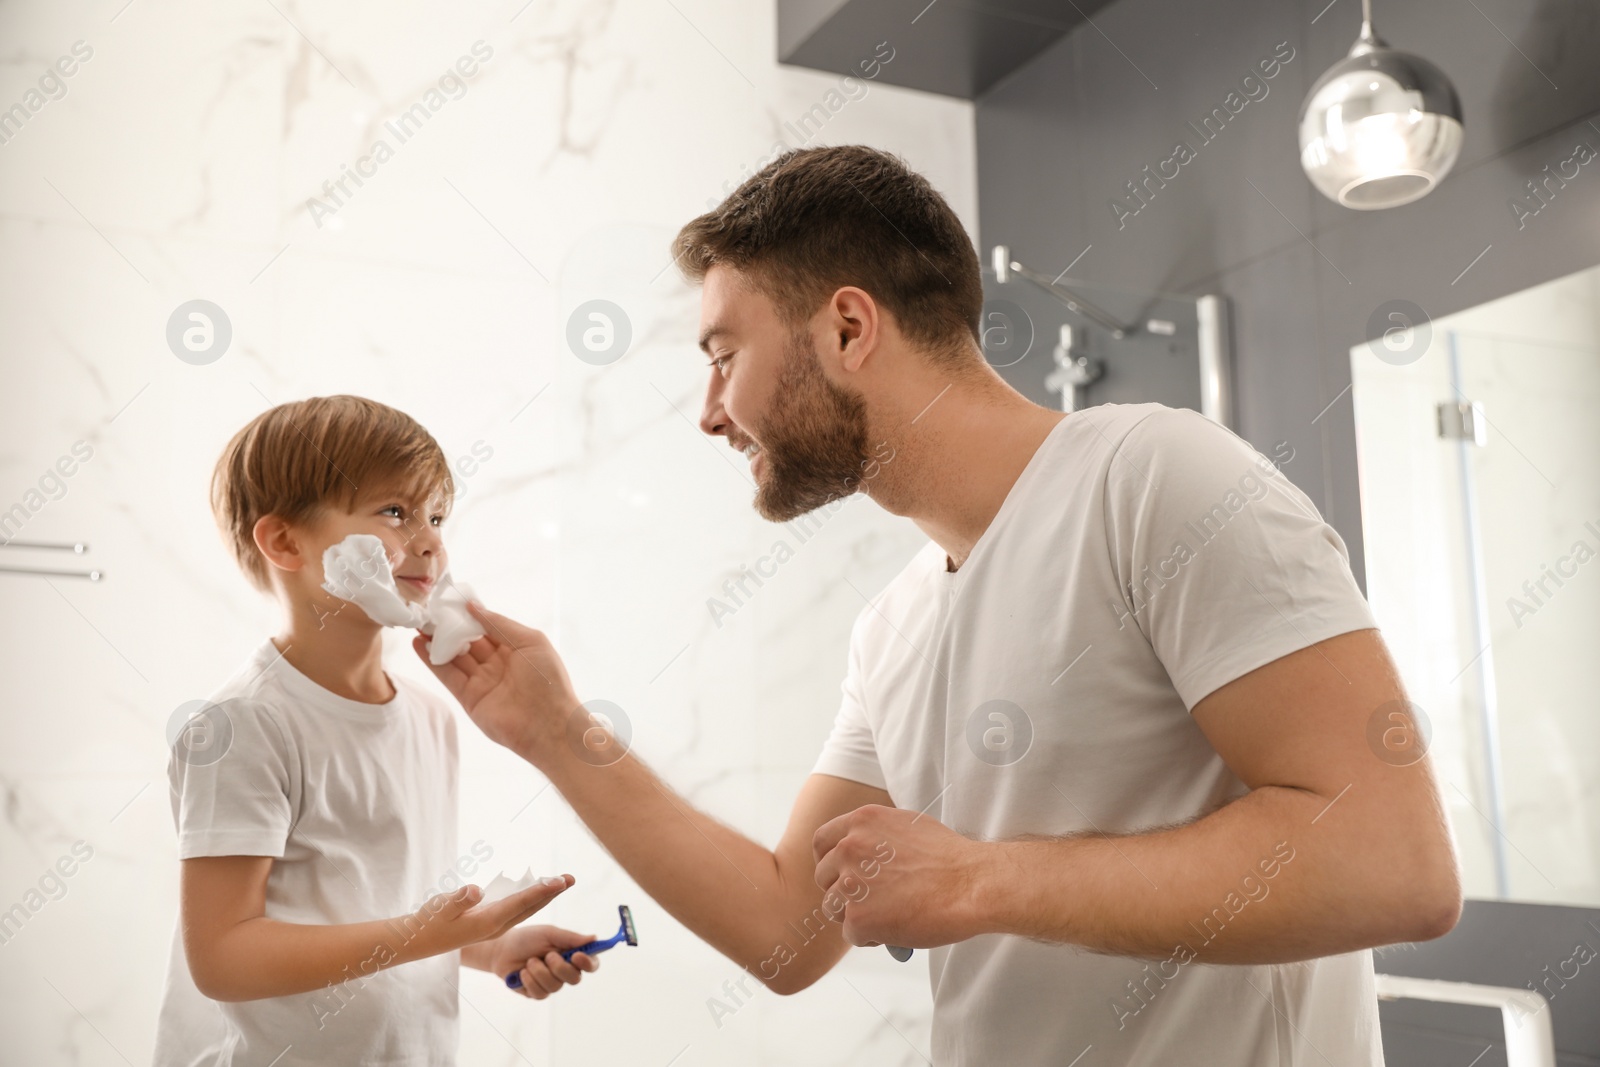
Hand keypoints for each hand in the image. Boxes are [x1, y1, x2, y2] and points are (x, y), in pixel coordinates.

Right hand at [409, 875, 574, 958]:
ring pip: (526, 910)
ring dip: (545, 895)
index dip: (540, 891)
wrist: (419, 942)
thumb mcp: (440, 908)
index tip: (559, 881)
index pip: (520, 904)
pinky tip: (539, 892)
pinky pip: (518, 910)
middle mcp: (496, 927)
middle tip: (571, 878)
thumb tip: (476, 890)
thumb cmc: (428, 922)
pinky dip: (532, 899)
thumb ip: (459, 900)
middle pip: (531, 908)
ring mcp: (495, 927)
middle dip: (552, 893)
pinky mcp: (490, 924)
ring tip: (562, 882)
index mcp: (487, 923)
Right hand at [413, 601, 579, 767]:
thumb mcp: (530, 641)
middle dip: (450, 627)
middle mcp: (498, 664)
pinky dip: (432, 661)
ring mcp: (483, 682)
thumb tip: (473, 607)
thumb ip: (500, 624)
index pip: (488, 628)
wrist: (548, 726)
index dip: (470, 615)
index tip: (451, 602)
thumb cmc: (548, 681)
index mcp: (516, 649)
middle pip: (468, 642)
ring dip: (437, 641)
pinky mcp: (469, 698)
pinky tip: (419, 644)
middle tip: (429, 612)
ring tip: (419, 623)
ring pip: (455, 657)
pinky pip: (448, 676)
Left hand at [481, 924, 600, 999]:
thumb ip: (570, 938)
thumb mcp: (549, 934)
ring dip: (540, 972)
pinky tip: (522, 972)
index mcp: (572, 954)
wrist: (502, 950)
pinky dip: (530, 980)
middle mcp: (564, 971)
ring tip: (530, 961)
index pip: (590, 964)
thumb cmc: (528, 938)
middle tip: (548, 956)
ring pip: (556, 986)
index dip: (589, 963)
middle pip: (575, 979)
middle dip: (560, 968)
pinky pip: (540, 993)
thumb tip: (594, 938)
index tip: (577, 956)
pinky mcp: (537, 993)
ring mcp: (551, 984)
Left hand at [812, 805, 992, 948]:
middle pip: (823, 876)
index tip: (839, 874)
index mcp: (862, 821)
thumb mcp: (907, 827)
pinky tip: (896, 931)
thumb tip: (862, 857)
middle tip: (864, 902)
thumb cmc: (951, 859)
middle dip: (841, 891)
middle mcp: (850, 847)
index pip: (822, 842)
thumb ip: (877, 837)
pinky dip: (871, 938)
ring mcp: (852, 883)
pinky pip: (851, 934)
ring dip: (854, 916)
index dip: (829, 862)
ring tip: (886, 917)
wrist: (973, 884)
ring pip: (833, 907)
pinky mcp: (859, 918)